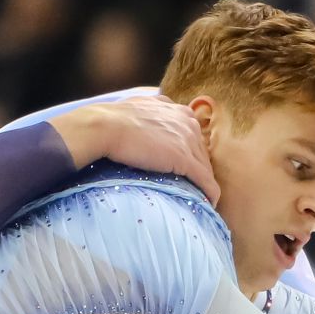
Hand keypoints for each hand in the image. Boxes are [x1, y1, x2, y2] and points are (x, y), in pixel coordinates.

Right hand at [48, 96, 220, 205]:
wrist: (104, 127)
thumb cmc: (110, 121)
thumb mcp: (135, 110)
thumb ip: (147, 116)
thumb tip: (139, 126)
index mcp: (175, 109)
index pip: (191, 134)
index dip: (189, 152)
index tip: (183, 167)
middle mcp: (187, 121)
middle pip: (201, 150)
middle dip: (199, 168)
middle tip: (194, 186)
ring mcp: (188, 140)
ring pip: (205, 166)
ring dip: (204, 183)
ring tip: (203, 198)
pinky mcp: (185, 159)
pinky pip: (205, 180)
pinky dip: (210, 193)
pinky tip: (210, 203)